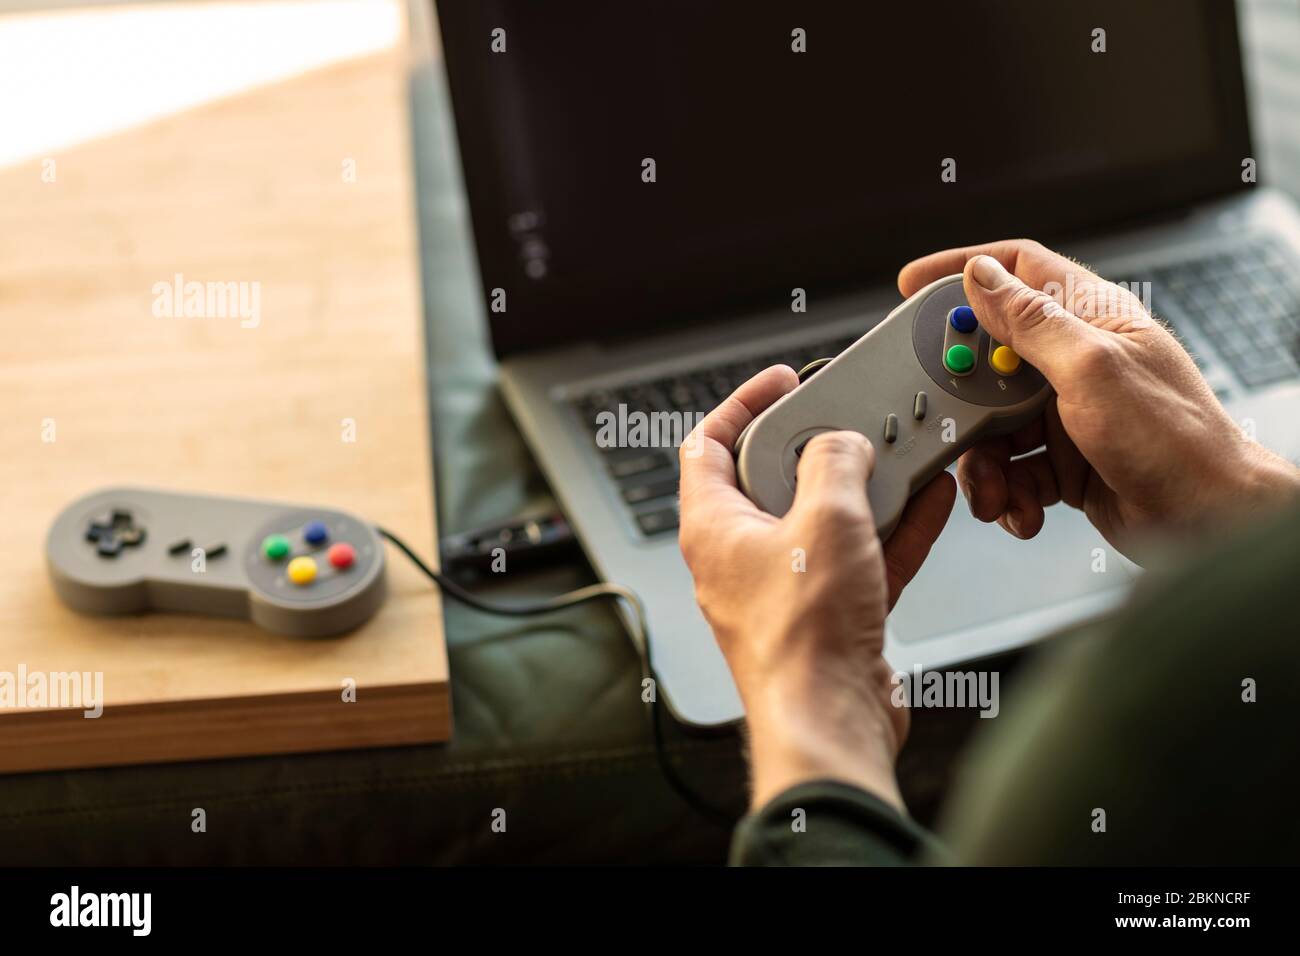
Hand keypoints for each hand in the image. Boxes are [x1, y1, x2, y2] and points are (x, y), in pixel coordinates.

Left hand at [678, 366, 955, 810]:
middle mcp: (739, 556)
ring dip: (865, 488)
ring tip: (902, 455)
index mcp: (713, 526)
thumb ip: (834, 461)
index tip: (781, 380)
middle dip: (819, 446)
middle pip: (772, 478)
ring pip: (823, 519)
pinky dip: (891, 530)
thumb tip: (843, 443)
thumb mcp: (825, 517)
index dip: (741, 402)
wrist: (832, 720)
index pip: (708, 444)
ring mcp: (783, 588)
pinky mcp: (826, 615)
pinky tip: (929, 502)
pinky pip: (859, 557)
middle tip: (853, 421)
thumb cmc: (804, 635)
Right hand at [899, 240, 1298, 557]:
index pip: (1019, 269)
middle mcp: (1077, 361)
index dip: (964, 269)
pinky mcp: (1063, 461)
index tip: (913, 284)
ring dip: (984, 461)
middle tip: (949, 416)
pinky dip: (1006, 492)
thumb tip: (982, 276)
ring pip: (991, 422)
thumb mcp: (1091, 369)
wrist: (1211, 524)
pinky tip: (1021, 507)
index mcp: (1091, 318)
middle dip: (963, 394)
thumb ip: (1030, 323)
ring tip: (995, 487)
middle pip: (989, 356)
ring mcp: (1068, 413)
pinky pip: (1010, 468)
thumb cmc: (1175, 441)